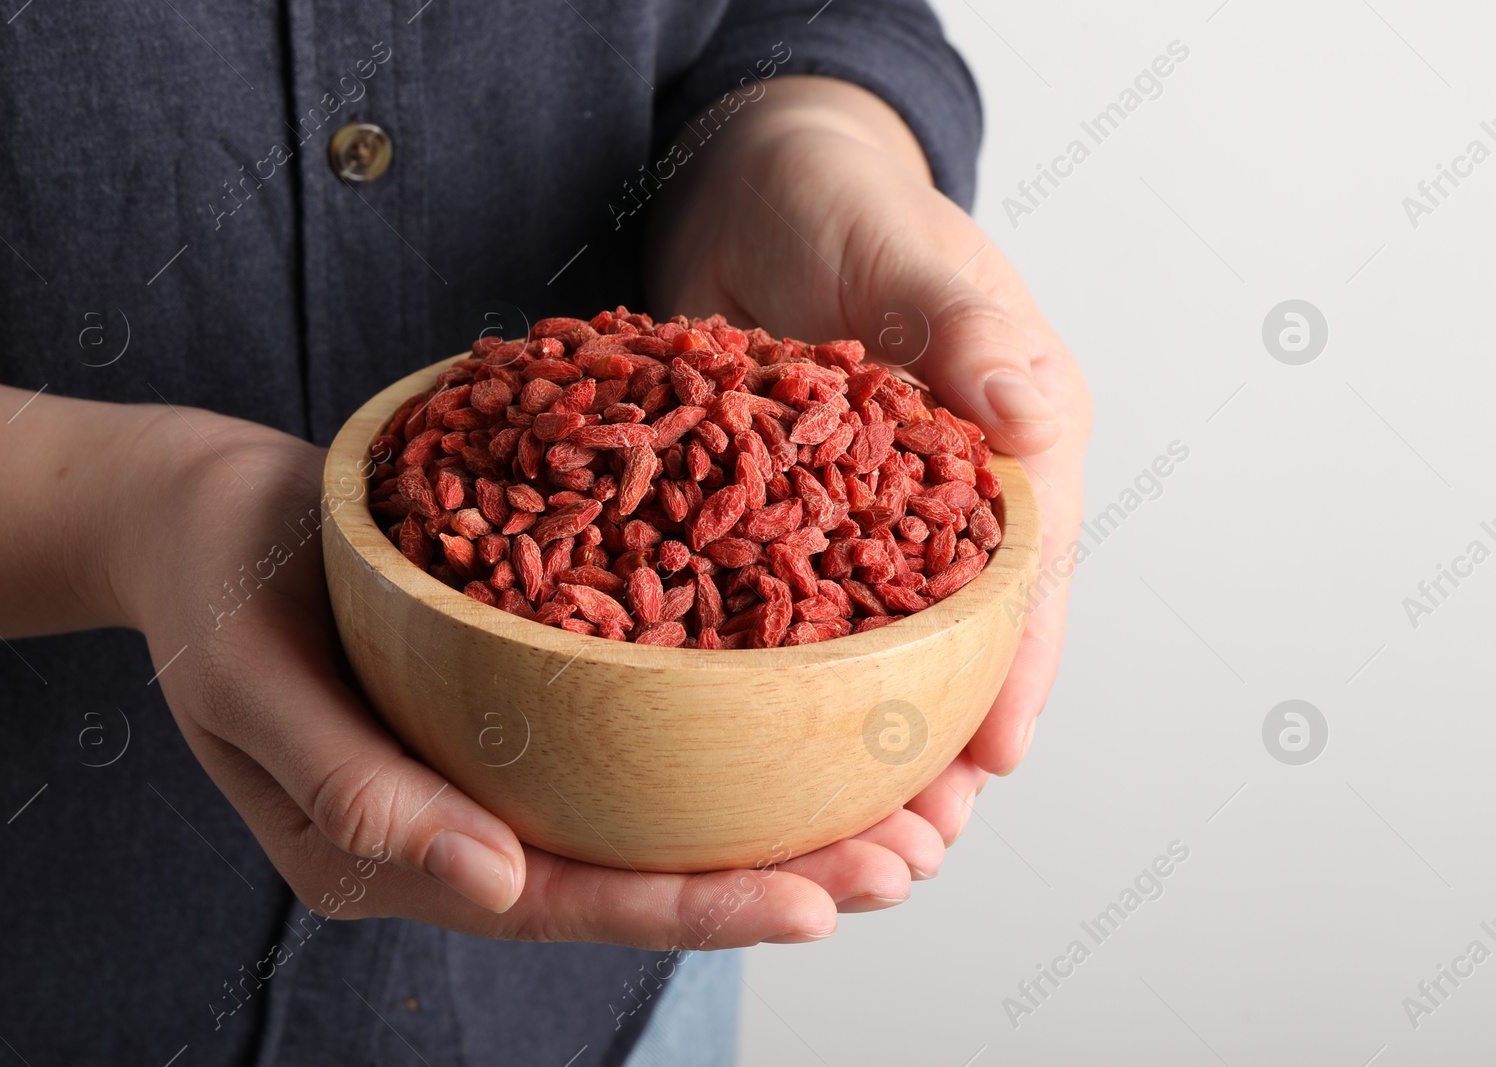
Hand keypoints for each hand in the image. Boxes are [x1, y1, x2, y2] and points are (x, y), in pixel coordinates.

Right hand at [115, 409, 935, 946]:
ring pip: (656, 808)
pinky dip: (727, 725)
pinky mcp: (525, 692)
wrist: (198, 509)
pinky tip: (812, 704)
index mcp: (401, 849)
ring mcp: (501, 760)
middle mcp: (470, 821)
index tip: (816, 905)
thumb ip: (357, 793)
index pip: (568, 902)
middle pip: (641, 870)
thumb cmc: (210, 589)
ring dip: (778, 813)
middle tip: (907, 858)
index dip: (694, 909)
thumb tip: (495, 889)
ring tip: (906, 802)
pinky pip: (638, 728)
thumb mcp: (249, 684)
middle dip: (778, 877)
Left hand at [649, 77, 1092, 828]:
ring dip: (849, 759)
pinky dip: (765, 703)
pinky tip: (736, 770)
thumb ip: (966, 329)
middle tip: (901, 853)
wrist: (746, 198)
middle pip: (954, 653)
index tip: (989, 764)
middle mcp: (942, 511)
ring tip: (822, 850)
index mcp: (1009, 450)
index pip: (1028, 576)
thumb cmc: (845, 205)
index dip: (1013, 673)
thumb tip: (1027, 407)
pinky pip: (774, 632)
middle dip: (933, 756)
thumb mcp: (909, 254)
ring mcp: (855, 534)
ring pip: (868, 666)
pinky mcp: (772, 536)